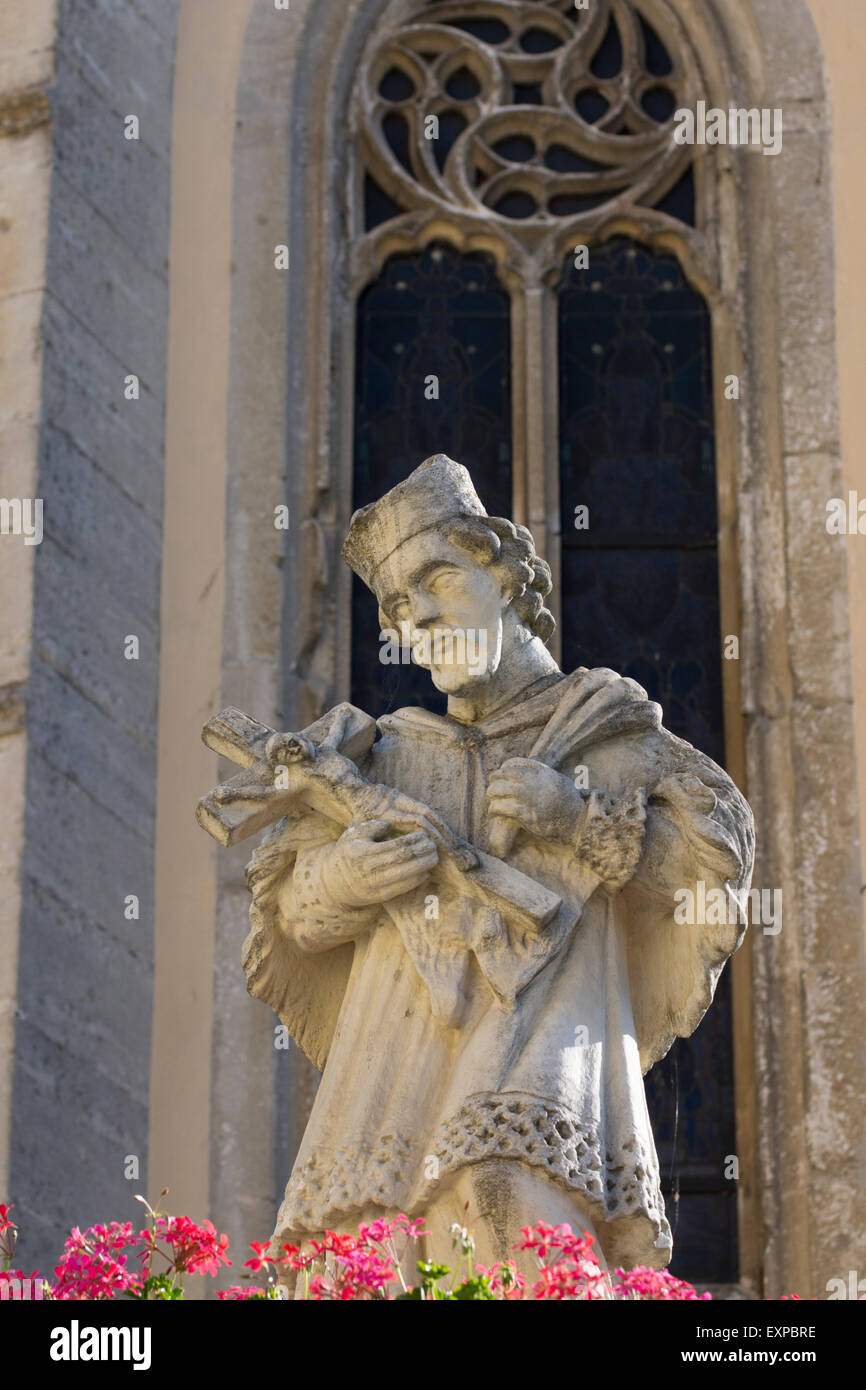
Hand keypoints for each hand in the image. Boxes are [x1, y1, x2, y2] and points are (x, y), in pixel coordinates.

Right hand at [320, 819, 438, 908]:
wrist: (336, 882)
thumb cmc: (349, 852)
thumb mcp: (353, 834)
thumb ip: (371, 826)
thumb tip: (391, 825)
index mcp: (361, 851)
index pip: (393, 845)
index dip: (412, 840)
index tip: (424, 834)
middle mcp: (367, 869)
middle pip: (401, 860)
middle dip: (421, 852)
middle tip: (433, 845)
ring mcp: (374, 884)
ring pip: (404, 875)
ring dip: (422, 866)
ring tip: (434, 858)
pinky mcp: (379, 896)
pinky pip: (401, 889)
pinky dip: (415, 881)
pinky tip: (425, 872)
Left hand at [486, 758, 586, 846]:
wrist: (578, 824)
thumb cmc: (571, 804)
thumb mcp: (561, 783)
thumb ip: (546, 776)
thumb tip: (533, 773)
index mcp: (544, 774)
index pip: (517, 765)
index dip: (503, 769)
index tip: (498, 774)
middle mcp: (536, 783)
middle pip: (505, 775)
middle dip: (494, 780)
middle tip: (491, 787)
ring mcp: (530, 799)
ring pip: (500, 790)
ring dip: (492, 795)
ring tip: (490, 800)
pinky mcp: (527, 815)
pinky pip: (503, 808)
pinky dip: (494, 810)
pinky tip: (493, 813)